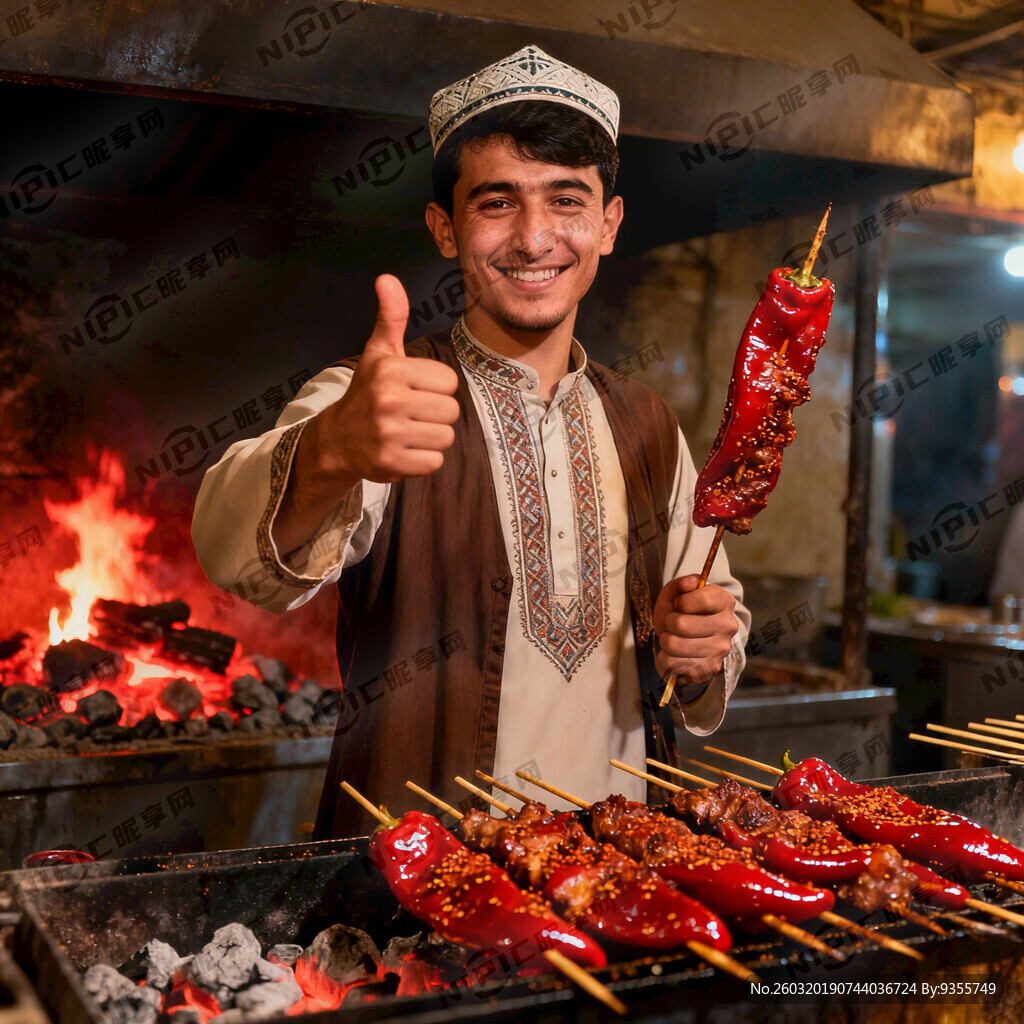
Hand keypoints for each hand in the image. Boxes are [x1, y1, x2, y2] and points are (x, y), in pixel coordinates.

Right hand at [273, 274, 460, 556]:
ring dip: (432, 438)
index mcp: (392, 370)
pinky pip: (435, 463)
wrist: (338, 439)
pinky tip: (405, 451)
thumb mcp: (379, 352)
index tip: (414, 391)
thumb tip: (387, 278)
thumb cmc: (368, 392)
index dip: (436, 388)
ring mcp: (389, 434)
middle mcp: (389, 400)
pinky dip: (424, 461)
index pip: (450, 382)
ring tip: (408, 432)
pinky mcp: (392, 463)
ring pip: (446, 438)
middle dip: (436, 415)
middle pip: (451, 411)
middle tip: (412, 414)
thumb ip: (391, 317)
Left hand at [652, 575, 737, 687]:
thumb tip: (689, 583)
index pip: (703, 599)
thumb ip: (681, 583)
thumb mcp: (677, 593)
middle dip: (669, 622)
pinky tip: (675, 653)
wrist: (686, 637)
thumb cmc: (681, 612)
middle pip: (681, 625)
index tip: (680, 604)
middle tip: (673, 622)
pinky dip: (666, 658)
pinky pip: (673, 664)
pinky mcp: (709, 668)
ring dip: (665, 640)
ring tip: (672, 637)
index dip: (681, 602)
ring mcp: (721, 649)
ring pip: (674, 645)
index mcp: (724, 601)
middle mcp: (728, 626)